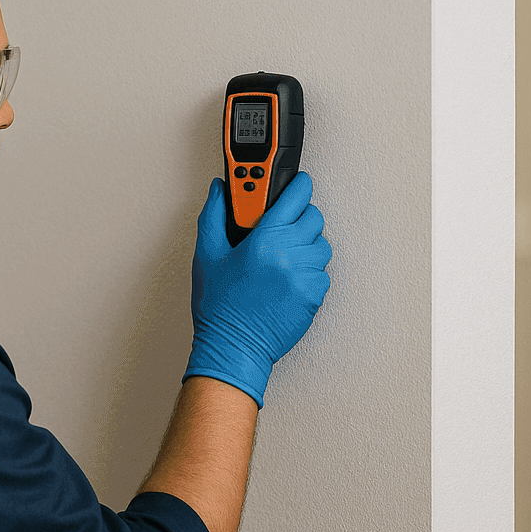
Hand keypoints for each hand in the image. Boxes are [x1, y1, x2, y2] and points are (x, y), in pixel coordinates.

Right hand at [183, 172, 331, 405]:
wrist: (234, 348)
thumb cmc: (219, 309)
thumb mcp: (207, 257)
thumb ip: (213, 217)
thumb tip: (218, 192)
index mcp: (265, 240)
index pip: (296, 196)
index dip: (298, 185)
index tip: (297, 183)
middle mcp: (289, 255)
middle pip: (314, 218)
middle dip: (300, 217)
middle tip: (282, 226)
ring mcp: (305, 277)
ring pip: (321, 245)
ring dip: (307, 245)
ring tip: (283, 256)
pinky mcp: (315, 296)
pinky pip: (323, 272)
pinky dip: (310, 271)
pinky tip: (288, 278)